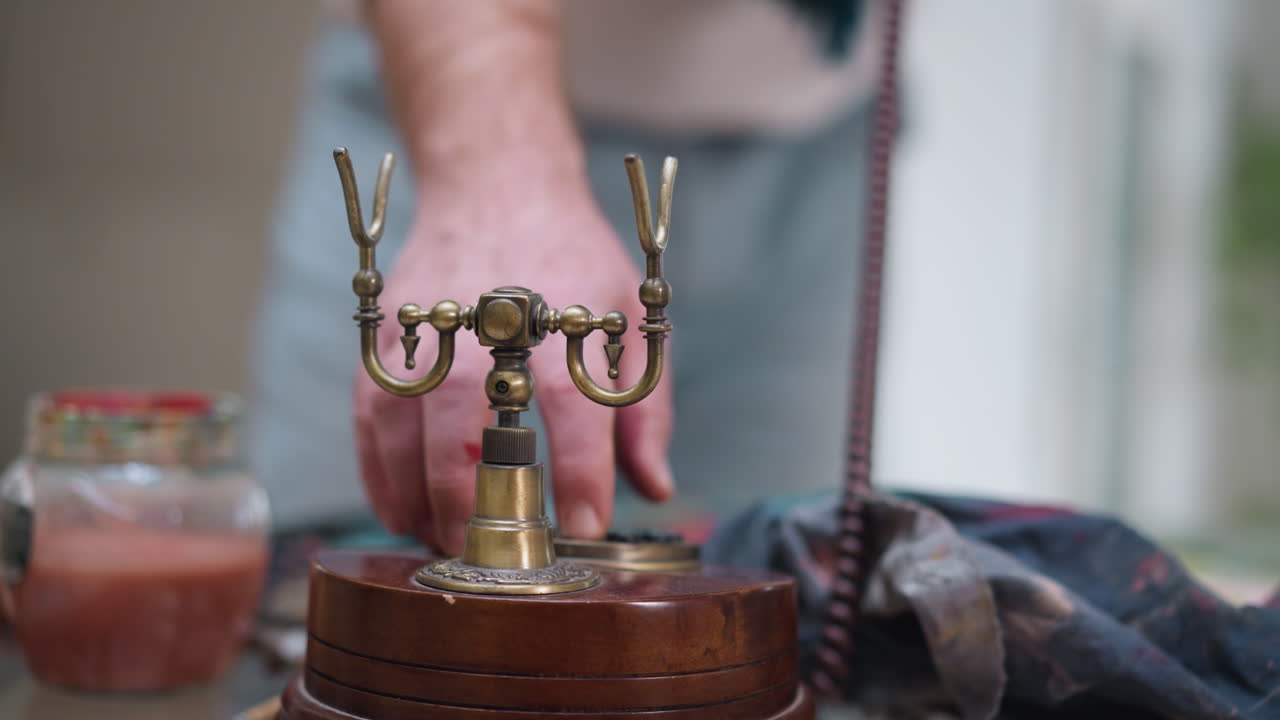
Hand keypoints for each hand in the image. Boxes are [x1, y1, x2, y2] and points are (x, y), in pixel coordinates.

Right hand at [353, 169, 674, 554]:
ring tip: (443, 543)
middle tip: (496, 554)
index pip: (572, 415)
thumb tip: (654, 483)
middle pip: (472, 431)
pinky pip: (371, 418)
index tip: (583, 528)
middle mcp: (487, 329)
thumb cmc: (573, 260)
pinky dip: (378, 472)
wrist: (499, 186)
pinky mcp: (387, 338)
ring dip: (422, 500)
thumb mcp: (631, 317)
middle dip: (481, 506)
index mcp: (560, 323)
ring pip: (409, 433)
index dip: (577, 479)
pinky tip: (399, 510)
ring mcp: (427, 332)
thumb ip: (645, 407)